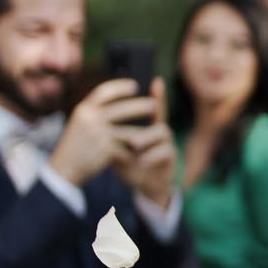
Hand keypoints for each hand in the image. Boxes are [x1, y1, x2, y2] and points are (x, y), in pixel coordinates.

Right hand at [49, 78, 150, 186]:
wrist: (63, 168)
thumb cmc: (75, 145)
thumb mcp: (79, 123)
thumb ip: (94, 112)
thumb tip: (116, 97)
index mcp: (83, 109)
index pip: (104, 91)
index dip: (121, 86)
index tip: (135, 85)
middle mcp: (90, 118)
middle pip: (123, 108)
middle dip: (141, 106)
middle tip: (155, 105)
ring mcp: (98, 134)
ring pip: (129, 131)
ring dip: (144, 132)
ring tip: (155, 131)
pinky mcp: (105, 150)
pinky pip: (127, 149)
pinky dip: (135, 151)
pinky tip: (145, 151)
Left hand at [112, 77, 178, 204]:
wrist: (146, 187)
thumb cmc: (132, 165)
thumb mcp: (119, 151)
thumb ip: (113, 138)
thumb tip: (95, 122)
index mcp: (149, 128)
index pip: (155, 108)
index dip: (158, 94)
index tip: (157, 80)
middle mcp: (161, 133)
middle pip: (159, 116)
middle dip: (149, 113)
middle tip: (132, 118)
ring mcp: (168, 145)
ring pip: (163, 132)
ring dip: (147, 137)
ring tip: (134, 145)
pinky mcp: (172, 159)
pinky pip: (166, 151)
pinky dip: (152, 156)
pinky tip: (141, 162)